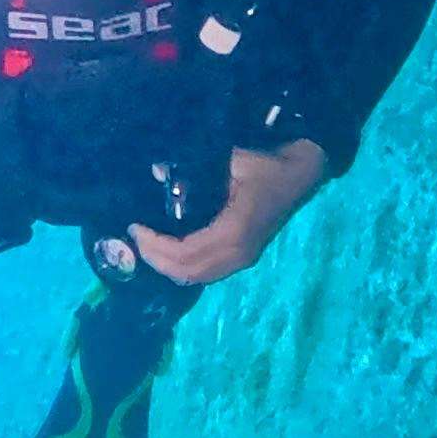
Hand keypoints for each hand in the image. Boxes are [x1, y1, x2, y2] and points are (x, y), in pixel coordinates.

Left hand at [129, 140, 330, 288]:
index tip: (136, 227)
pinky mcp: (244, 257)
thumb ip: (195, 168)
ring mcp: (243, 258)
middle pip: (188, 272)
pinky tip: (168, 251)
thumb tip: (158, 171)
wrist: (300, 174)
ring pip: (198, 277)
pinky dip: (184, 267)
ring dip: (169, 266)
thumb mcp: (234, 160)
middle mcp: (238, 253)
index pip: (186, 253)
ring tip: (147, 245)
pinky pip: (208, 272)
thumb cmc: (267, 165)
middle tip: (135, 237)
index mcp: (235, 232)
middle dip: (156, 259)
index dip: (157, 246)